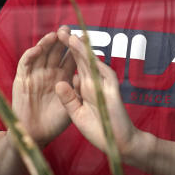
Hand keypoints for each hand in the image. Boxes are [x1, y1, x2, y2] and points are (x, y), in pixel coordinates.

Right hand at [11, 28, 76, 146]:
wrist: (36, 135)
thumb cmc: (55, 123)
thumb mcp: (72, 106)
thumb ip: (76, 92)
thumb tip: (83, 77)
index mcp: (63, 77)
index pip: (71, 58)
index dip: (76, 48)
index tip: (84, 38)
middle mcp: (49, 73)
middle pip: (55, 51)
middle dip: (62, 40)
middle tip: (67, 29)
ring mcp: (35, 75)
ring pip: (41, 54)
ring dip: (46, 44)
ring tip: (54, 36)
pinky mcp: (22, 80)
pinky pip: (25, 65)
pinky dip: (30, 56)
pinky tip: (37, 49)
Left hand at [54, 27, 139, 157]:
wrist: (119, 144)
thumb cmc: (99, 130)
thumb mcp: (77, 114)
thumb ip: (68, 99)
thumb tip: (59, 83)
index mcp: (85, 87)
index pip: (75, 66)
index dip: (65, 54)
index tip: (55, 41)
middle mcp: (94, 83)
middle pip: (82, 60)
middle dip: (72, 46)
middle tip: (61, 30)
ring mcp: (105, 87)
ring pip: (94, 65)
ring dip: (84, 52)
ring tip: (72, 38)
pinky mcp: (113, 94)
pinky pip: (107, 77)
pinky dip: (99, 67)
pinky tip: (90, 57)